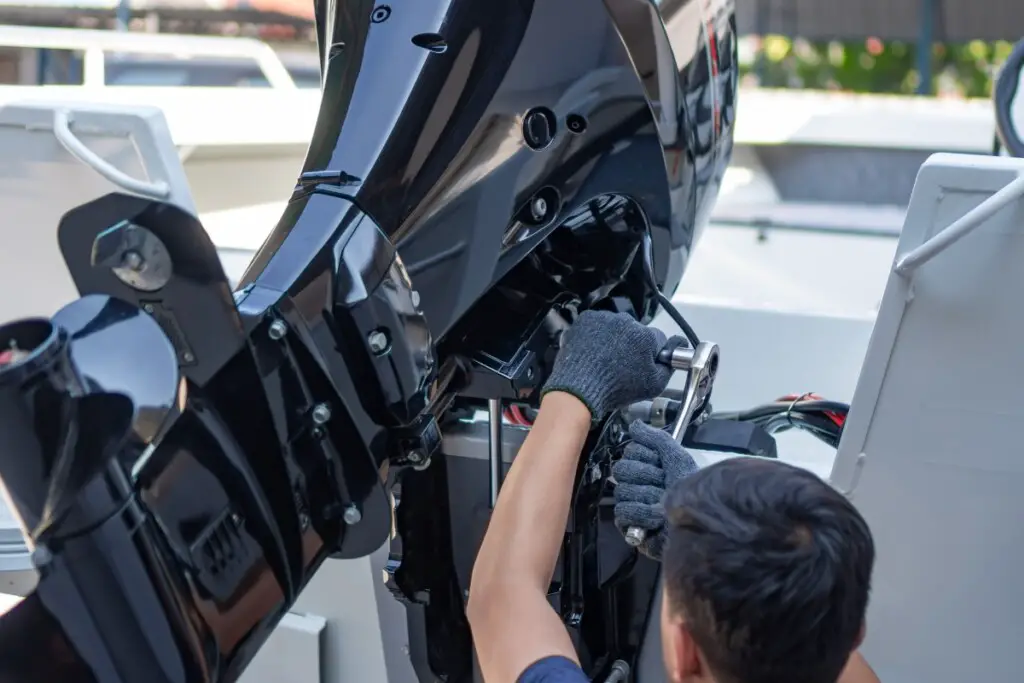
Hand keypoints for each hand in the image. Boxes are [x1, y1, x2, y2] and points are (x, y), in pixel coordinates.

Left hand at [541, 310, 677, 419]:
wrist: (580, 389)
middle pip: (636, 332)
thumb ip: (669, 366)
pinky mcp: (586, 320)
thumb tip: (673, 352)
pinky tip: (594, 352)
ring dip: (613, 338)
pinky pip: (596, 325)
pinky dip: (595, 335)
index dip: (651, 353)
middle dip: (632, 345)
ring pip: (615, 327)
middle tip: (621, 365)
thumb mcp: (654, 385)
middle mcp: (626, 322)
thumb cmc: (615, 388)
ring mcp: (604, 319)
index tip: (642, 363)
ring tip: (605, 360)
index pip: (658, 339)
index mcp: (646, 336)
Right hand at [611, 420, 697, 559]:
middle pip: (622, 470)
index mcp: (648, 466)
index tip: (661, 464)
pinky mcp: (630, 525)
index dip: (646, 457)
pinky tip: (655, 519)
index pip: (630, 452)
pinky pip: (623, 511)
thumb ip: (656, 439)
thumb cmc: (691, 489)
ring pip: (622, 490)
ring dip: (646, 497)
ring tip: (662, 504)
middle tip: (662, 484)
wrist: (699, 520)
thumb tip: (634, 424)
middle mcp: (637, 483)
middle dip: (646, 476)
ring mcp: (632, 504)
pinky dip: (641, 514)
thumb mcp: (677, 459)